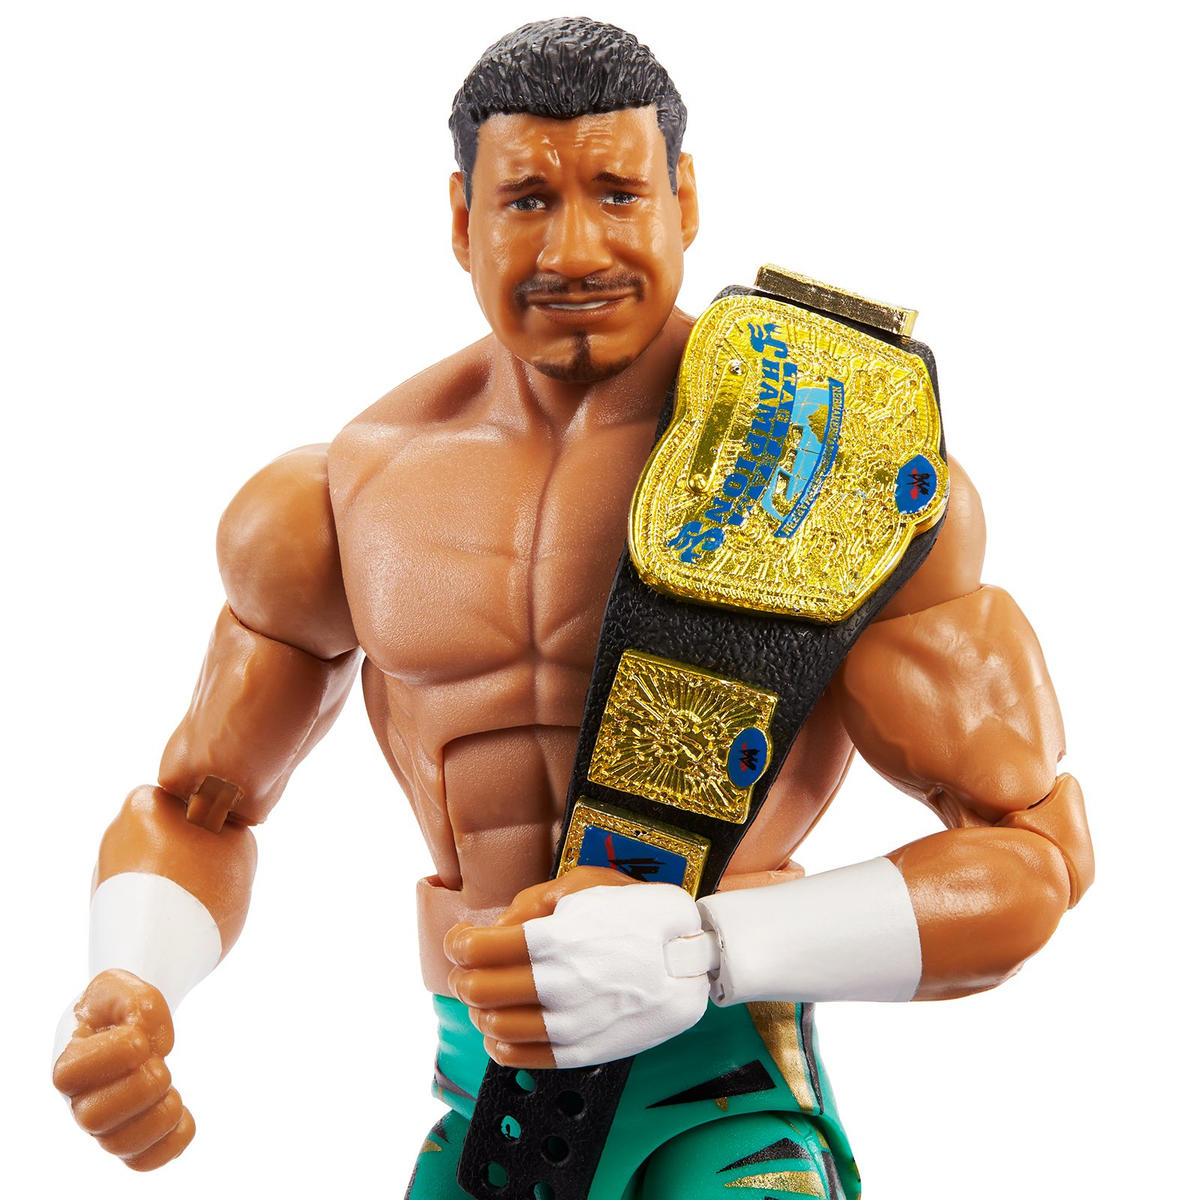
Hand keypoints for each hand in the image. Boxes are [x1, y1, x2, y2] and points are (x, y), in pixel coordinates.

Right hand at [52, 969, 194, 1169]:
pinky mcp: (130, 1135)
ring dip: (159, 1115)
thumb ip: (136, 1003)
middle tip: (158, 1065)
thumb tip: (152, 1043)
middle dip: (141, 1087)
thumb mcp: (120, 985)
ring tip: (171, 1090)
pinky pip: (144, 1160)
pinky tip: (185, 1115)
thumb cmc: (115, 1007)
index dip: (114, 1054)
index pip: (70, 1074)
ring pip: (119, 1145)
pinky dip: (172, 1142)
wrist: (124, 1022)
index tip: (139, 1038)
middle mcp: (79, 1099)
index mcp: (68, 1061)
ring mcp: (103, 1123)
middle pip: (94, 1118)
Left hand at [445, 866, 712, 1068]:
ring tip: (488, 992)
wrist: (692, 961)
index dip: (457, 943)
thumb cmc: (637, 914)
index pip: (474, 950)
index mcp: (554, 939)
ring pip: (492, 1025)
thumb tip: (494, 928)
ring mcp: (569, 1023)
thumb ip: (530, 903)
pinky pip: (517, 1057)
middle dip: (462, 974)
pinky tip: (502, 1024)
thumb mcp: (584, 884)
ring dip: (478, 1006)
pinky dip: (498, 1041)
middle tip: (468, 965)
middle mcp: (557, 985)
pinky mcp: (580, 1052)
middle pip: (475, 989)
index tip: (461, 939)